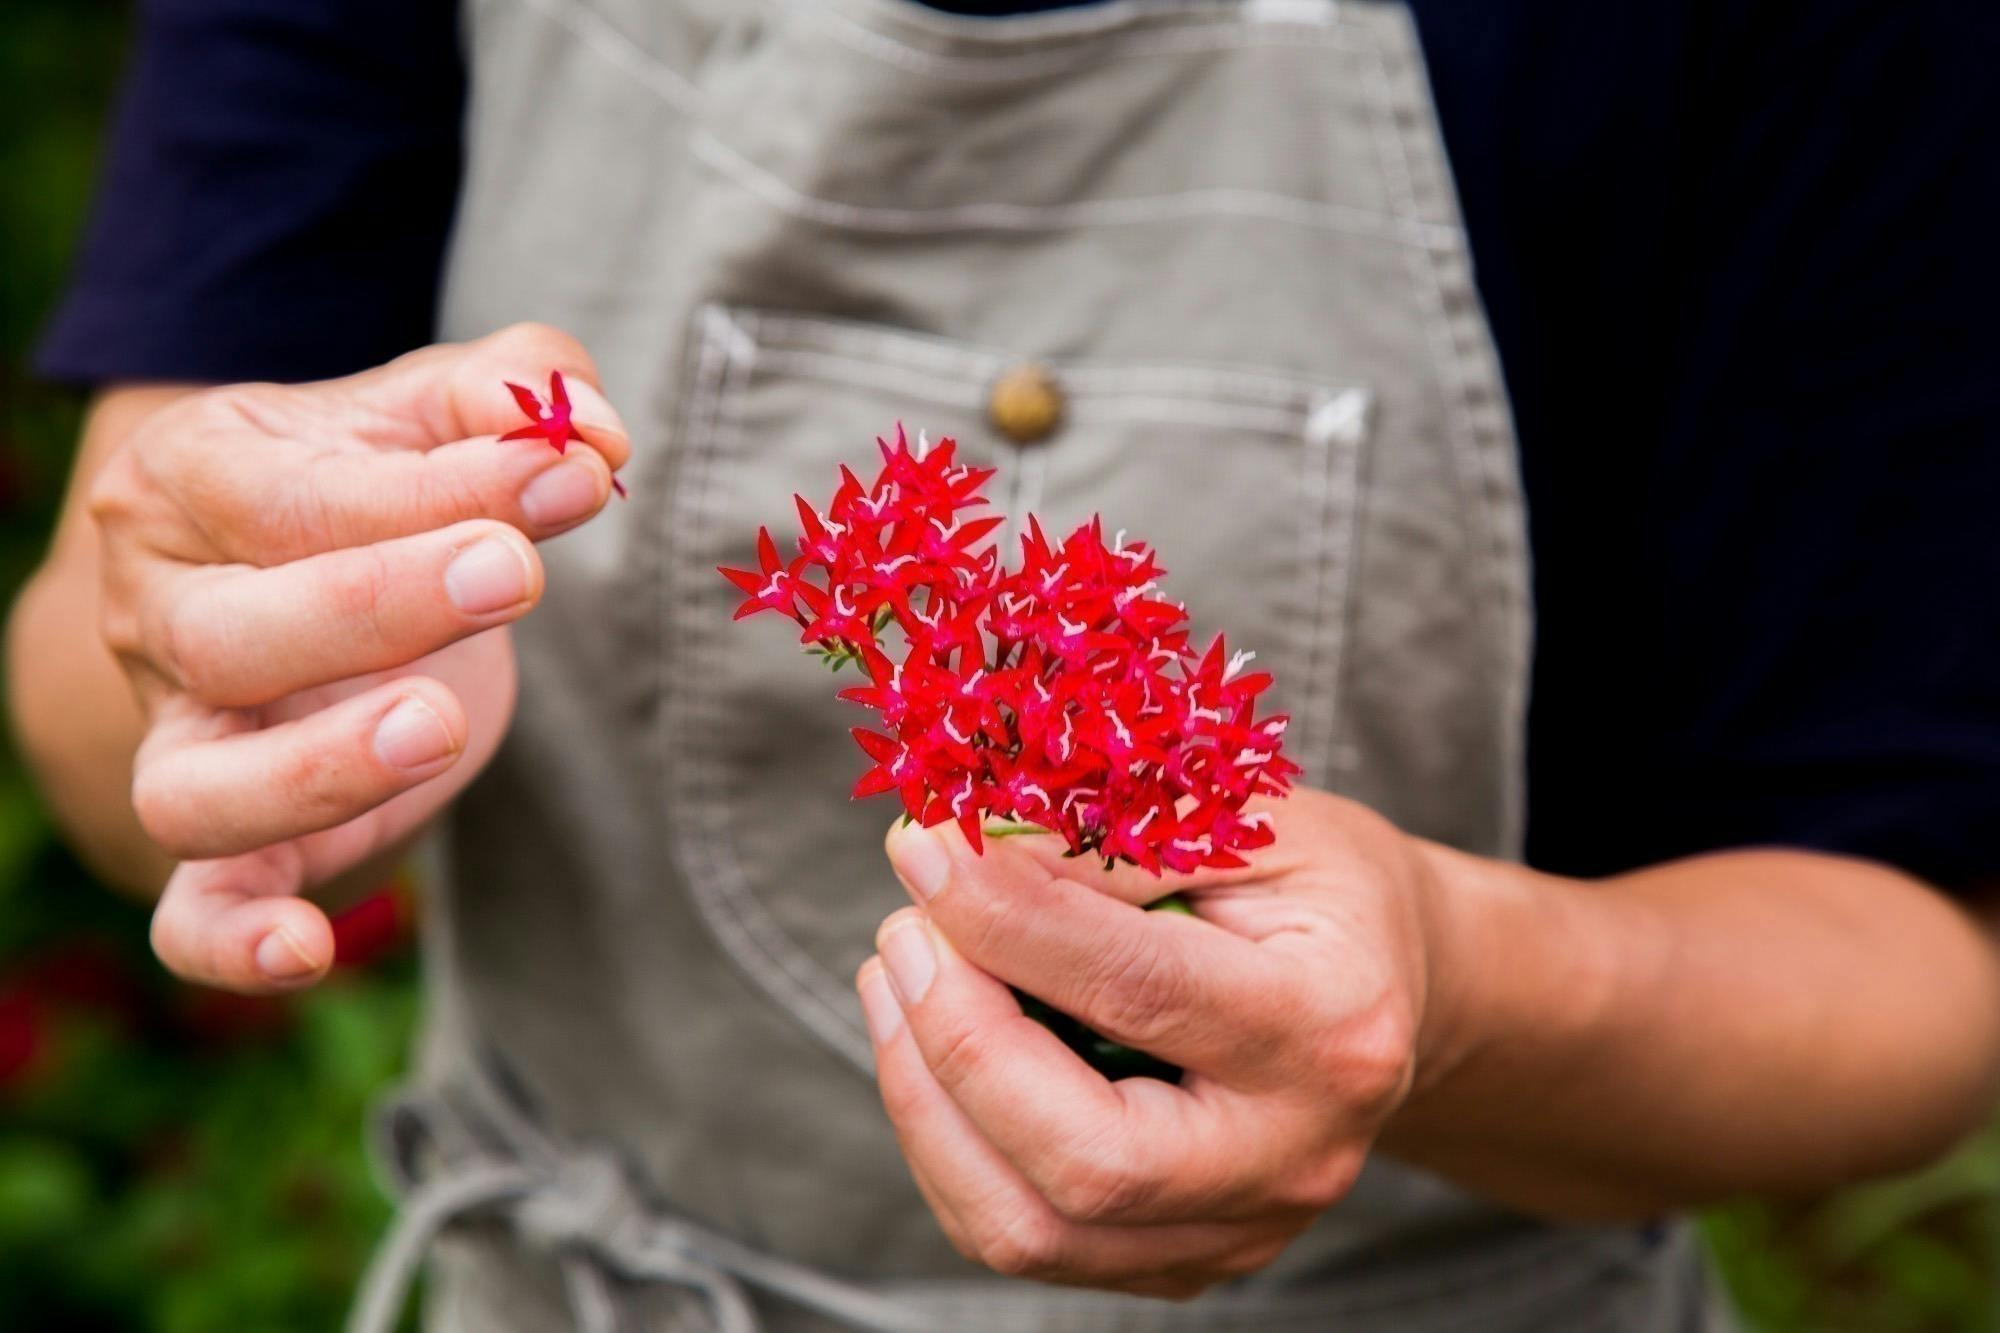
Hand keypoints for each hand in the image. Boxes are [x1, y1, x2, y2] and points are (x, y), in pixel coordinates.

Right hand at [89, 324, 628, 993]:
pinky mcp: (228, 844)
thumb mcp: (433, 412)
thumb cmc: (373, 486)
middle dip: (380, 603)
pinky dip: (232, 943)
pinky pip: (189, 916)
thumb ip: (515, 393)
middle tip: (513, 573)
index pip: (304, 496)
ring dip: (318, 769)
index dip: (448, 488)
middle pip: (233, 632)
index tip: (574, 474)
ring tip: (441, 726)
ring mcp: (183, 738)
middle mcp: (165, 614)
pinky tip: (309, 952)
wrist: (289, 581)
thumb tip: (595, 429)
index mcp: (199, 483)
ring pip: (196, 786)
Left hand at [861, 789, 1439, 1297]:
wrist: (1387, 989)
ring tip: (897, 975)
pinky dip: (947, 1143)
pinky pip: (1023, 1237)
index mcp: (1332, 1026)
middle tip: (904, 933)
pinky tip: (929, 1047)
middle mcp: (1295, 1156)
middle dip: (959, 1041)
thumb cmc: (1314, 888)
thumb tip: (964, 852)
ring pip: (1031, 1226)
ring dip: (926, 1099)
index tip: (922, 850)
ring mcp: (1240, 1230)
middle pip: (1087, 1157)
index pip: (1142, 987)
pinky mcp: (1180, 1262)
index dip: (1008, 919)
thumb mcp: (1244, 821)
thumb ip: (1114, 841)